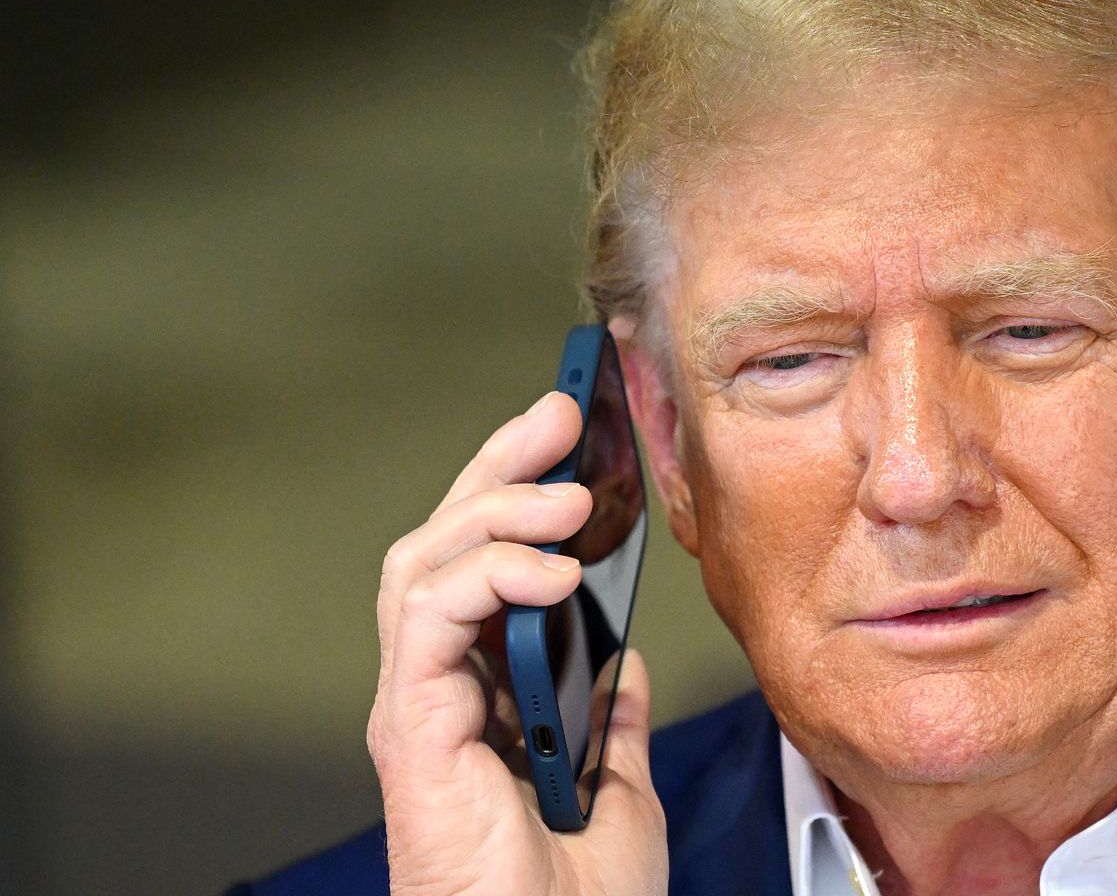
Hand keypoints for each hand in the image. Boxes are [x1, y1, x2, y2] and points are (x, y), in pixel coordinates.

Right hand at [368, 392, 667, 895]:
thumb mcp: (618, 786)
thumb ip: (609, 715)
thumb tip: (619, 658)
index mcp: (486, 696)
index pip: (486, 564)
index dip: (521, 491)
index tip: (577, 437)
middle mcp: (442, 690)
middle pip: (444, 542)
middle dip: (499, 466)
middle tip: (558, 414)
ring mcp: (421, 705)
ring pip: (423, 564)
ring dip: (496, 511)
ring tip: (570, 499)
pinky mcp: (411, 729)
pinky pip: (425, 621)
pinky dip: (484, 577)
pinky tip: (550, 573)